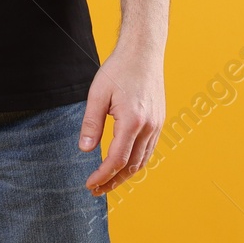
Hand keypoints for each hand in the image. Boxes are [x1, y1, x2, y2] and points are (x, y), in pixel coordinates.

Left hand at [79, 41, 164, 195]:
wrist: (143, 52)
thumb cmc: (118, 69)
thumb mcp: (98, 94)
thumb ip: (91, 124)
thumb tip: (85, 150)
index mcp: (133, 121)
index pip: (117, 159)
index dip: (102, 175)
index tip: (89, 185)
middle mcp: (149, 127)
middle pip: (132, 166)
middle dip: (113, 181)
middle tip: (96, 190)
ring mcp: (157, 125)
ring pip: (142, 161)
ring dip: (125, 175)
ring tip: (107, 182)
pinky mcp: (159, 121)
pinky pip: (148, 150)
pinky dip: (135, 162)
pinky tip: (123, 164)